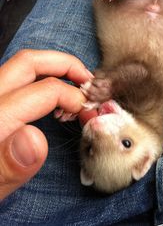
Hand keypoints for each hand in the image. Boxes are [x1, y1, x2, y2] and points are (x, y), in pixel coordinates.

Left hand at [0, 49, 96, 200]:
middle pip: (30, 62)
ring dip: (54, 69)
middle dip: (66, 64)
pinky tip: (51, 101)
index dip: (73, 96)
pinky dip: (41, 79)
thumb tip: (35, 141)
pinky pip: (17, 79)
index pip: (44, 90)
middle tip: (89, 82)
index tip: (88, 112)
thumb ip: (7, 166)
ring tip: (74, 90)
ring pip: (22, 66)